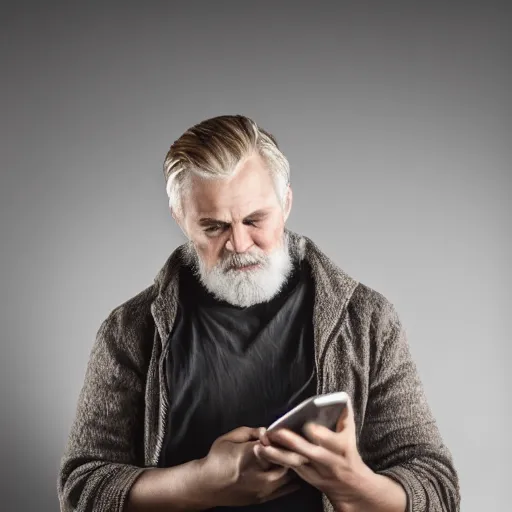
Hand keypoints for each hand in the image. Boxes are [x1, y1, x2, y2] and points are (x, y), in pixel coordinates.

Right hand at [199, 426, 299, 506]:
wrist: (205, 486)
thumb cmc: (216, 458)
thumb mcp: (228, 438)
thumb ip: (249, 432)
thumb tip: (267, 431)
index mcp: (247, 455)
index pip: (272, 445)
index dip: (280, 438)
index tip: (285, 433)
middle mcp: (255, 474)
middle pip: (284, 462)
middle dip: (292, 453)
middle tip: (297, 445)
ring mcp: (259, 490)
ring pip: (286, 477)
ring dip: (291, 467)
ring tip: (295, 457)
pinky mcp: (260, 499)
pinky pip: (283, 491)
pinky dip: (291, 481)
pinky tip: (294, 473)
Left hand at [254, 398, 376, 509]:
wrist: (349, 486)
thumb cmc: (347, 452)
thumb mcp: (349, 433)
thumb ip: (345, 414)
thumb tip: (342, 396)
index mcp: (341, 448)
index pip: (330, 441)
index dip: (320, 434)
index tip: (308, 426)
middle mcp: (326, 461)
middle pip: (308, 452)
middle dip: (292, 443)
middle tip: (276, 432)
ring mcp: (314, 470)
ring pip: (294, 462)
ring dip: (276, 454)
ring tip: (260, 445)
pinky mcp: (304, 476)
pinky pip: (287, 467)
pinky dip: (274, 459)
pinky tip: (260, 451)